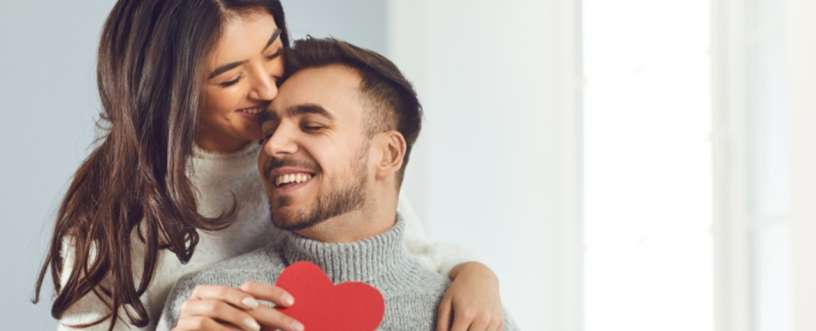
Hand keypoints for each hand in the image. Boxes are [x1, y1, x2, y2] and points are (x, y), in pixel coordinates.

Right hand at [172, 283, 301, 330]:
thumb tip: (287, 321)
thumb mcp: (241, 327)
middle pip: (239, 296)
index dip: (271, 292)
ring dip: (239, 318)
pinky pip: (203, 323)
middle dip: (267, 312)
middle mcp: (204, 296)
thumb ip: (258, 322)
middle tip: (290, 325)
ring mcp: (189, 309)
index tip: (291, 301)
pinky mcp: (180, 326)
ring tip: (255, 329)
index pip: (250, 286)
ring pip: (218, 306)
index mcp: (220, 292)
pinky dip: (222, 330)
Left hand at [436, 262, 504, 330]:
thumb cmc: (460, 289)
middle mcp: (481, 318)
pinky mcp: (500, 322)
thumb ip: (441, 324)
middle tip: (458, 328)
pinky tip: (476, 327)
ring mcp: (493, 320)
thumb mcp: (446, 302)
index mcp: (465, 314)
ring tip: (467, 327)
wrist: (480, 276)